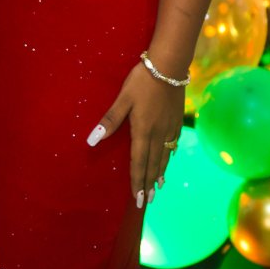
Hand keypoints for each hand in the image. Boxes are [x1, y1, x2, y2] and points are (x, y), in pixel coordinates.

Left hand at [87, 62, 183, 207]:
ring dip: (160, 173)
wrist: (169, 67)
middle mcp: (157, 134)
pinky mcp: (177, 120)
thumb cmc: (142, 81)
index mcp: (142, 131)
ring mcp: (169, 128)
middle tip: (147, 201)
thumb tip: (91, 140)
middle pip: (152, 164)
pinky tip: (169, 159)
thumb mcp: (123, 98)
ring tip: (158, 188)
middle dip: (148, 184)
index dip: (136, 181)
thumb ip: (110, 120)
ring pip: (164, 156)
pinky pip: (173, 145)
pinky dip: (169, 157)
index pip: (138, 162)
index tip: (136, 199)